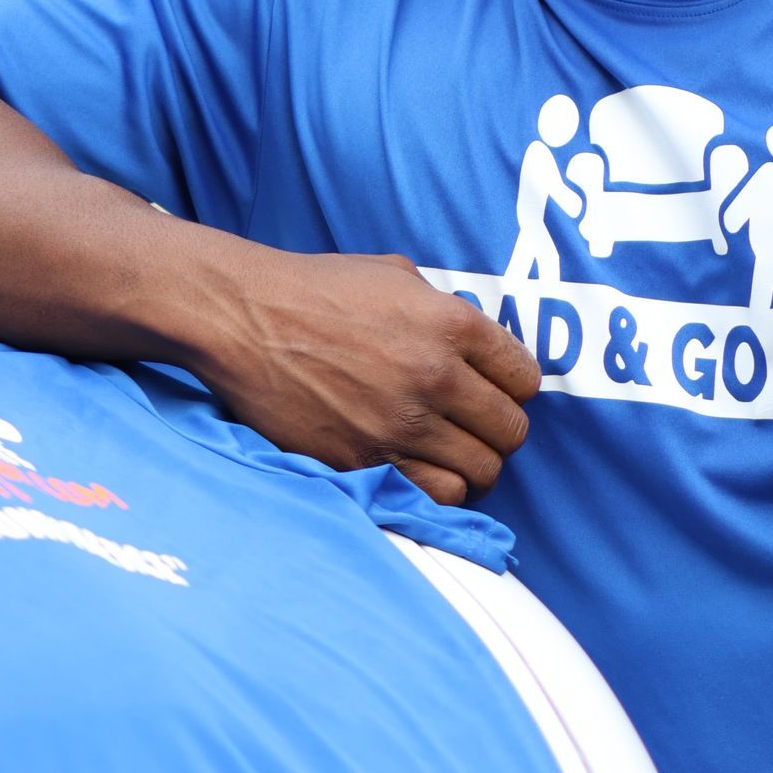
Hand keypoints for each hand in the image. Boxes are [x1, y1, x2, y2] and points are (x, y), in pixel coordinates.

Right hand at [197, 246, 541, 506]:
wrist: (246, 318)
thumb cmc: (319, 288)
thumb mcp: (397, 275)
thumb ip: (446, 309)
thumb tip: (479, 344)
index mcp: (450, 323)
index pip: (526, 378)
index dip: (515, 387)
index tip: (496, 389)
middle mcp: (434, 376)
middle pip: (511, 432)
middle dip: (499, 431)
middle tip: (474, 425)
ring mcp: (399, 425)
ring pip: (481, 473)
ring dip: (472, 465)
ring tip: (450, 451)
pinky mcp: (364, 462)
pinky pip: (435, 496)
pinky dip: (437, 488)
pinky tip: (420, 468)